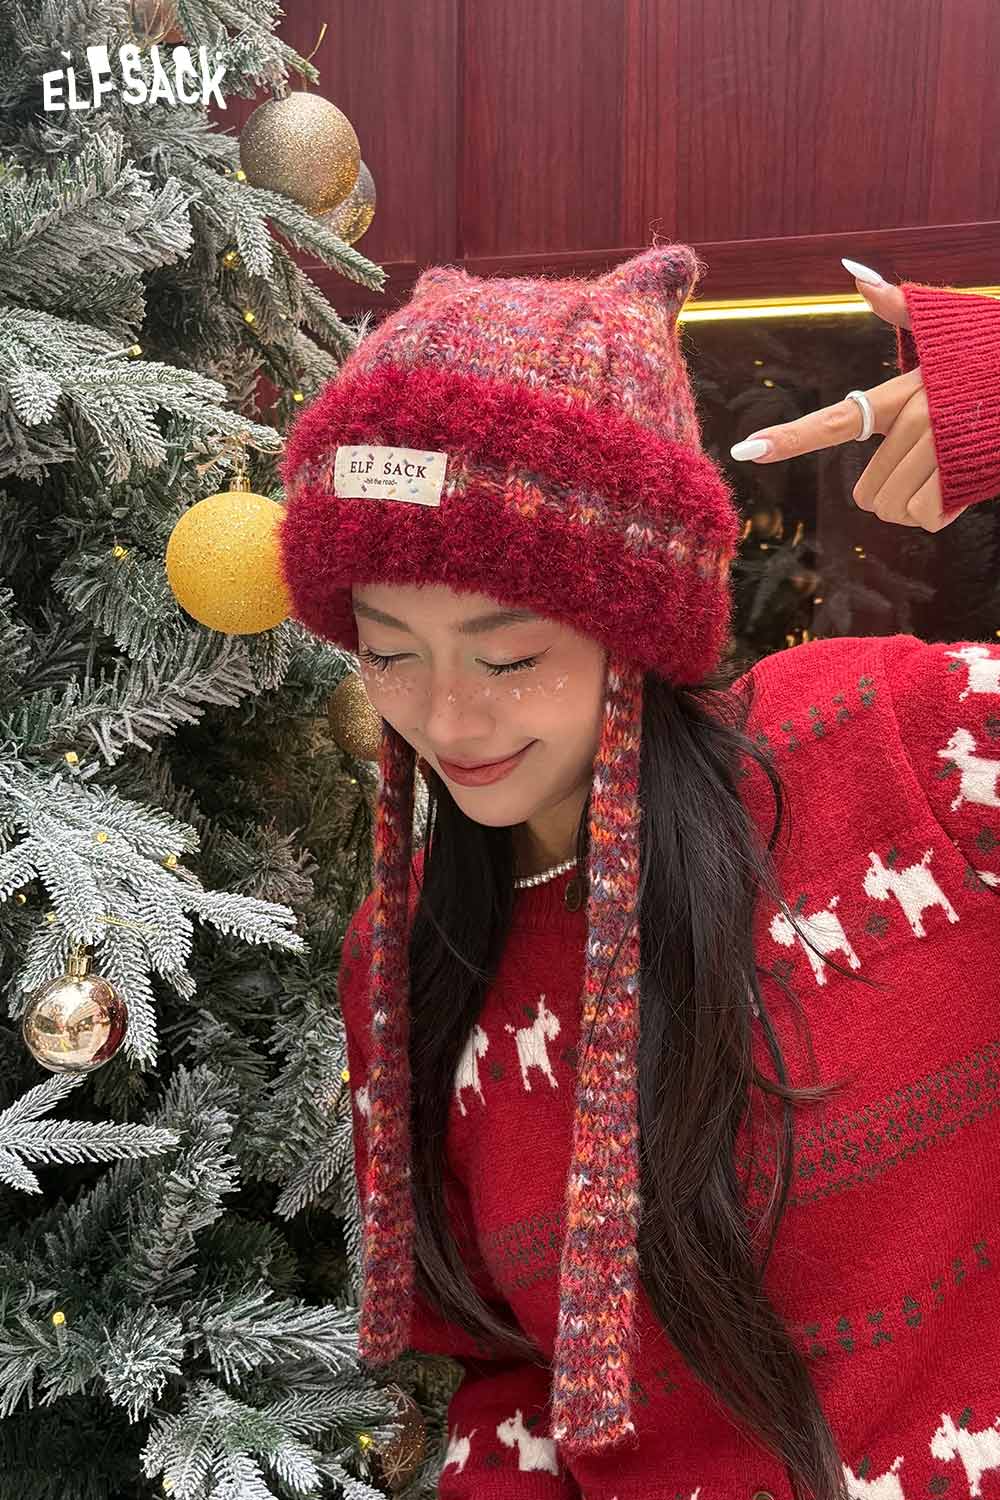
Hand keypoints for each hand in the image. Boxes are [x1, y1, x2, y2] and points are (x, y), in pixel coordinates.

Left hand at [729, 265, 969, 532]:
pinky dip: (941, 514)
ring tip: (941, 475)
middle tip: (920, 469)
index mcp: (903, 393)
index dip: (789, 438)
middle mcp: (918, 421)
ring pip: (896, 509)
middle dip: (887, 493)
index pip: (835, 419)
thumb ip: (902, 308)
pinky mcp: (967, 476)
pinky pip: (930, 518)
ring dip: (913, 506)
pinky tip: (959, 486)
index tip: (746, 449)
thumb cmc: (990, 355)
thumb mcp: (950, 330)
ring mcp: (943, 450)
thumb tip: (860, 276)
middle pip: (867, 492)